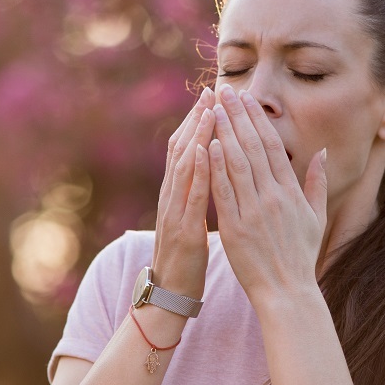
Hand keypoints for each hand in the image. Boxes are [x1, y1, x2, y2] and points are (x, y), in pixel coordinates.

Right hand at [152, 87, 215, 299]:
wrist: (170, 294)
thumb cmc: (187, 258)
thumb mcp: (192, 219)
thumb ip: (198, 194)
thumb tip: (212, 171)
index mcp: (177, 194)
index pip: (186, 148)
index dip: (198, 122)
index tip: (213, 97)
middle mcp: (171, 196)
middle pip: (182, 149)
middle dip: (196, 118)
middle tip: (210, 90)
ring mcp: (174, 211)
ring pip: (184, 166)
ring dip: (197, 136)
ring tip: (210, 109)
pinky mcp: (182, 230)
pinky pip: (190, 195)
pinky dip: (197, 170)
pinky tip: (205, 150)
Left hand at [208, 84, 326, 300]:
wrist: (287, 291)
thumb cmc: (300, 256)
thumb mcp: (316, 217)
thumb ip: (317, 183)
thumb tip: (322, 152)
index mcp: (291, 192)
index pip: (274, 146)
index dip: (259, 119)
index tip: (247, 98)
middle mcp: (273, 197)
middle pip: (254, 147)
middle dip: (238, 116)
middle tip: (225, 90)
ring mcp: (254, 211)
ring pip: (237, 163)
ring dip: (224, 132)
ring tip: (213, 108)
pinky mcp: (235, 227)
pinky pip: (224, 191)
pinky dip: (215, 166)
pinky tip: (207, 144)